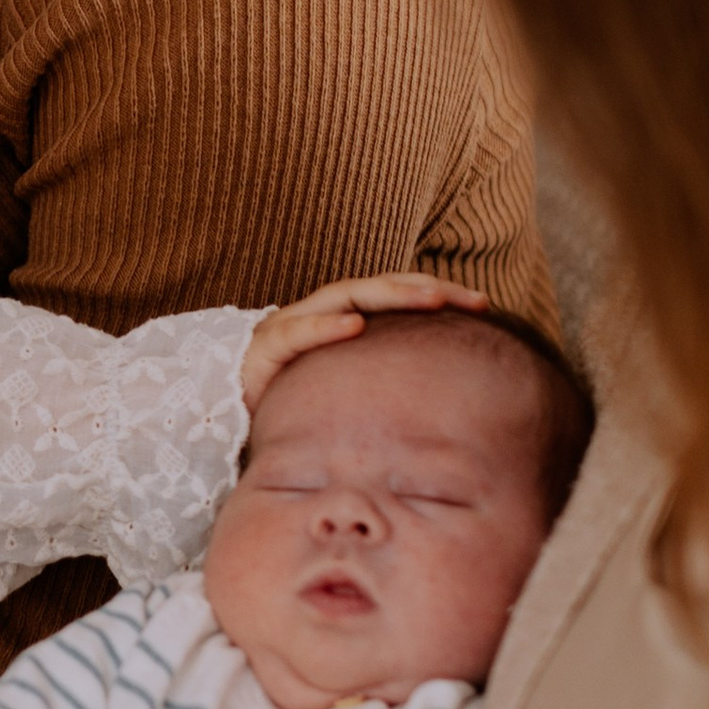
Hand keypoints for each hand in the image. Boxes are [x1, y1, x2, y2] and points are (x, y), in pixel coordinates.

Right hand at [240, 271, 491, 411]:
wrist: (226, 420)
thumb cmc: (296, 411)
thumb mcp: (351, 397)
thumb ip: (385, 390)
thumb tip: (448, 406)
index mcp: (343, 321)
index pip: (395, 296)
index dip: (437, 293)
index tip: (482, 305)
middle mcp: (321, 314)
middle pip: (380, 288)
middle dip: (426, 290)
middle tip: (470, 300)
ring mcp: (293, 324)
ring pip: (346, 297)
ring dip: (390, 296)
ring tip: (429, 300)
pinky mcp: (266, 347)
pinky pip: (298, 332)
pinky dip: (326, 327)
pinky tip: (355, 325)